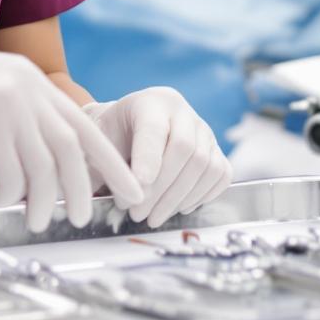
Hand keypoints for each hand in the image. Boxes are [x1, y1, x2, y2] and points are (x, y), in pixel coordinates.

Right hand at [0, 17, 143, 231]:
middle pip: (60, 159)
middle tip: (70, 220)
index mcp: (29, 82)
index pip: (84, 129)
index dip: (112, 166)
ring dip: (19, 202)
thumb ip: (28, 117)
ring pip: (21, 179)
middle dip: (71, 197)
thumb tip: (58, 173)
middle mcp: (15, 94)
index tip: (135, 192)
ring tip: (7, 205)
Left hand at [85, 87, 231, 225]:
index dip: (148, 160)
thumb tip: (113, 196)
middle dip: (161, 189)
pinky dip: (202, 196)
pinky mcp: (216, 150)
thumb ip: (101, 165)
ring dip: (179, 199)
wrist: (128, 130)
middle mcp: (182, 111)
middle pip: (184, 150)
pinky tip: (178, 207)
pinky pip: (221, 174)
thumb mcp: (99, 143)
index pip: (154, 129)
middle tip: (137, 214)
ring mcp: (204, 130)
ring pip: (204, 165)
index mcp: (150, 102)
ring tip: (153, 217)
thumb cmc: (112, 138)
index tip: (137, 189)